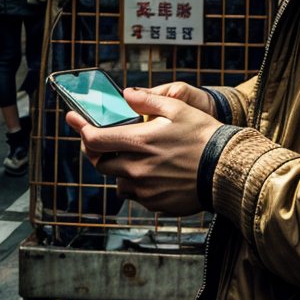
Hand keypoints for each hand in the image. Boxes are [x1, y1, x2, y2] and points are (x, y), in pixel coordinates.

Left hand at [66, 86, 221, 214]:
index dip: (81, 128)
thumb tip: (126, 95)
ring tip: (134, 156)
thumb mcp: (178, 107)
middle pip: (101, 162)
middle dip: (97, 150)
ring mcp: (145, 189)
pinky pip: (135, 194)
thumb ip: (147, 100)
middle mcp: (138, 169)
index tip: (73, 119)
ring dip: (118, 168)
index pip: (96, 139)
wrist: (226, 170)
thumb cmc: (204, 136)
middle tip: (101, 139)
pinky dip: (136, 183)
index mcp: (141, 142)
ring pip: (117, 180)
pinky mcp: (155, 203)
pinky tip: (152, 172)